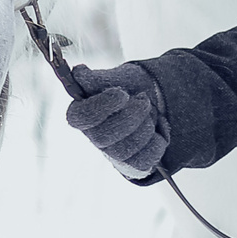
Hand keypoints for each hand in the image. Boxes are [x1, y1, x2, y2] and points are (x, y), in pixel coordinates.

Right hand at [65, 62, 169, 182]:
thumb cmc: (128, 88)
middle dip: (131, 116)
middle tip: (143, 100)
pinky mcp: (133, 164)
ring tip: (149, 113)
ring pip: (126, 149)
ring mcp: (113, 153)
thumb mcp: (114, 77)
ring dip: (145, 127)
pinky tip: (157, 128)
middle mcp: (94, 137)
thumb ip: (95, 78)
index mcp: (83, 114)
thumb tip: (78, 73)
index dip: (101, 107)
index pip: (79, 118)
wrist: (153, 99)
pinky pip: (146, 160)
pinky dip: (158, 141)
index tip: (121, 94)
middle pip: (104, 137)